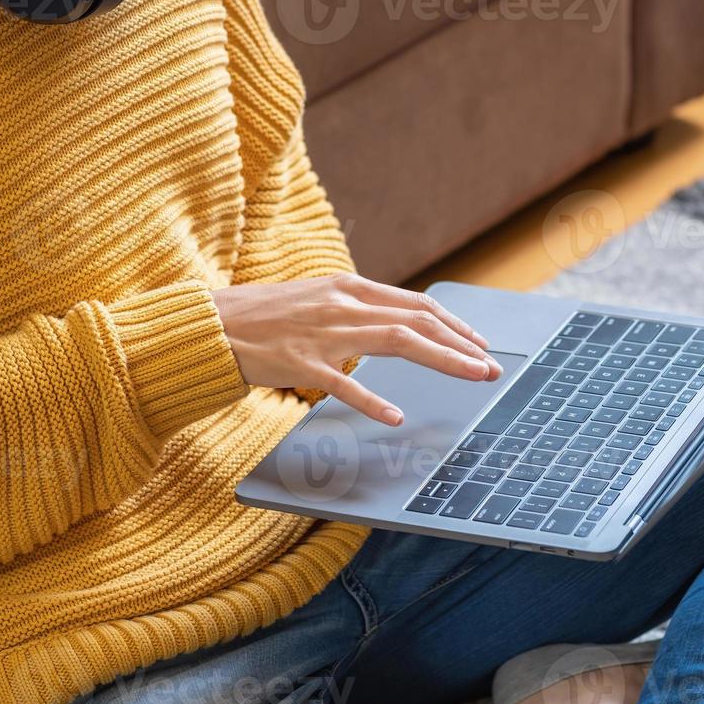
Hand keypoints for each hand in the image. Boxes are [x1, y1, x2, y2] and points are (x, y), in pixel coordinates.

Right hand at [211, 274, 501, 425]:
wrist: (213, 324)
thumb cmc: (266, 317)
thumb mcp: (317, 299)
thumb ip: (355, 309)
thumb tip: (396, 322)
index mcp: (348, 287)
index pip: (415, 304)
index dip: (453, 324)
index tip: (479, 343)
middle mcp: (343, 304)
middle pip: (417, 320)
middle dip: (461, 343)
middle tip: (491, 366)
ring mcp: (323, 333)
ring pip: (397, 342)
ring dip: (443, 360)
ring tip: (473, 377)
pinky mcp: (301, 362)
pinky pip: (344, 383)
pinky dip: (372, 400)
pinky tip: (394, 417)